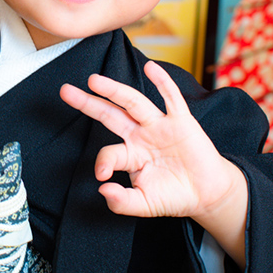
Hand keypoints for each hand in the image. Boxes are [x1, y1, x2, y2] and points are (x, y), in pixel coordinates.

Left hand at [60, 62, 247, 266]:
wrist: (207, 194)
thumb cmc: (174, 196)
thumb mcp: (143, 204)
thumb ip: (121, 202)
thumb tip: (102, 190)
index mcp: (129, 154)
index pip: (108, 153)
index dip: (102, 163)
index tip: (101, 176)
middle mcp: (140, 135)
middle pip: (110, 115)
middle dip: (87, 103)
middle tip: (65, 91)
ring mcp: (159, 126)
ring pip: (133, 102)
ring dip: (114, 89)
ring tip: (93, 80)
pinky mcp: (182, 122)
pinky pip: (171, 99)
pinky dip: (163, 83)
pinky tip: (151, 68)